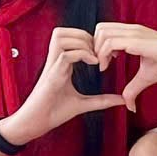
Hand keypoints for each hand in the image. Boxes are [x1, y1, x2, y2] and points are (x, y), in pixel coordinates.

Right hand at [1, 28, 129, 141]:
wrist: (35, 124)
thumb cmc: (53, 112)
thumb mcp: (83, 104)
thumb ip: (102, 100)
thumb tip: (122, 100)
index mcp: (61, 64)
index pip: (69, 37)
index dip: (87, 38)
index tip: (104, 51)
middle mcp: (55, 62)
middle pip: (62, 31)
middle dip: (84, 35)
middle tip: (100, 50)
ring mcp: (52, 67)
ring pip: (60, 37)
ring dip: (81, 42)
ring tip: (95, 56)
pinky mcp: (51, 76)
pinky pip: (64, 55)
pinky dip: (81, 54)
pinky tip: (93, 63)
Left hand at [92, 22, 156, 105]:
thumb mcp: (146, 77)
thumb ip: (133, 88)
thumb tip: (130, 107)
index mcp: (134, 33)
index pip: (106, 29)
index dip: (99, 44)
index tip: (104, 61)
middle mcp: (132, 30)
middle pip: (100, 28)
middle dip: (94, 45)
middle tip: (99, 62)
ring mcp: (134, 33)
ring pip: (102, 33)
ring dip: (97, 50)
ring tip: (103, 65)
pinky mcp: (136, 40)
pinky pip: (110, 43)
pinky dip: (103, 55)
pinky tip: (106, 67)